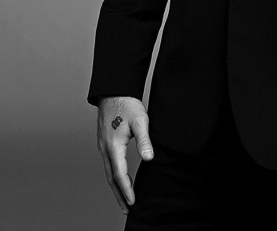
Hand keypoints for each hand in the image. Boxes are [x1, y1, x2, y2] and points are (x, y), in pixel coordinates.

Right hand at [96, 96, 153, 213]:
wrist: (114, 91)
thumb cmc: (128, 104)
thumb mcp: (141, 121)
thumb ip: (144, 141)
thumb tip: (149, 159)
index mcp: (113, 146)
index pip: (120, 175)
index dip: (127, 190)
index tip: (133, 203)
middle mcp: (105, 149)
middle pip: (111, 178)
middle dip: (119, 195)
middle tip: (127, 210)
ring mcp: (102, 146)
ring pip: (108, 172)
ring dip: (116, 187)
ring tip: (124, 199)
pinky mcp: (104, 142)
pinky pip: (108, 164)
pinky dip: (114, 176)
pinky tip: (120, 178)